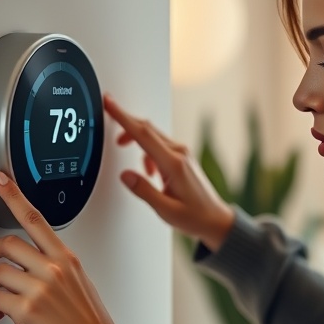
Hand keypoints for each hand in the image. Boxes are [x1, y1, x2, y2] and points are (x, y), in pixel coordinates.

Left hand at [0, 171, 131, 323]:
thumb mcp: (81, 286)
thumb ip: (57, 271)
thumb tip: (31, 270)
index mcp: (67, 260)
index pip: (36, 219)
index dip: (14, 196)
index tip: (1, 180)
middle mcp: (53, 269)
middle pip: (9, 243)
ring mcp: (40, 288)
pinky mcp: (26, 310)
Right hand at [104, 94, 234, 251]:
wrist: (216, 219)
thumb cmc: (195, 216)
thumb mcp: (165, 210)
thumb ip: (143, 190)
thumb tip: (125, 175)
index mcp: (173, 164)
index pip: (143, 134)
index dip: (123, 117)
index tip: (110, 103)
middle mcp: (179, 153)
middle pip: (147, 129)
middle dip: (125, 123)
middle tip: (108, 113)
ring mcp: (182, 153)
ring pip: (153, 136)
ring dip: (136, 140)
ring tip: (127, 154)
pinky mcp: (182, 157)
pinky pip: (160, 146)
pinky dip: (147, 152)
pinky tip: (149, 170)